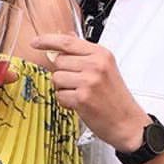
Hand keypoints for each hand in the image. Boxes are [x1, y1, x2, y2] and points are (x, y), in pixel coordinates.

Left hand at [34, 32, 145, 148]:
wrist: (128, 123)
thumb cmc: (116, 98)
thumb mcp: (106, 68)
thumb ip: (84, 53)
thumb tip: (65, 40)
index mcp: (101, 54)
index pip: (67, 42)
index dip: (47, 40)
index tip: (36, 42)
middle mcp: (95, 65)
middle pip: (59, 61)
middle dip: (63, 73)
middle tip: (78, 83)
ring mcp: (88, 81)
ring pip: (56, 78)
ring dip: (63, 88)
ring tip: (80, 94)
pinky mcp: (82, 98)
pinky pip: (59, 95)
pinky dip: (66, 102)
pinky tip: (79, 104)